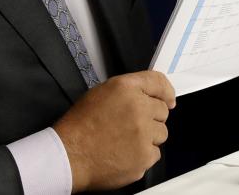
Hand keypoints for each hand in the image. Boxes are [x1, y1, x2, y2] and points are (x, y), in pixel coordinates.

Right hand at [53, 70, 175, 191]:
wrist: (69, 156)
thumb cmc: (80, 126)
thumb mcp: (102, 93)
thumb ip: (130, 89)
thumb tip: (151, 94)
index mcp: (127, 89)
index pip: (159, 82)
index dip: (166, 91)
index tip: (169, 99)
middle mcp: (139, 108)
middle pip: (162, 111)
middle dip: (151, 117)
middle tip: (130, 125)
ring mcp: (144, 134)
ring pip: (161, 133)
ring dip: (148, 137)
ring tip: (125, 140)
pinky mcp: (144, 157)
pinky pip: (154, 153)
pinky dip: (143, 155)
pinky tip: (124, 153)